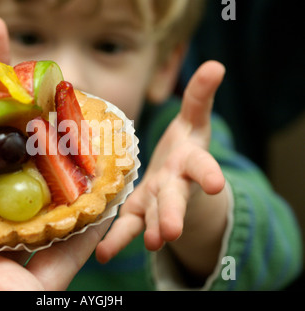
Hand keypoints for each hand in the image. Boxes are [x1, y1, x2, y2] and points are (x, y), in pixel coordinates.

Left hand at [96, 61, 226, 272]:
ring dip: (147, 231)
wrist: (176, 176)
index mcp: (189, 163)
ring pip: (151, 217)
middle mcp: (175, 186)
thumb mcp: (194, 122)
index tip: (217, 183)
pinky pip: (127, 226)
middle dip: (172, 214)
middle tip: (169, 231)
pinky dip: (116, 241)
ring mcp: (155, 202)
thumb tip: (216, 65)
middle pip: (174, 200)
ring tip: (145, 245)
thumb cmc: (184, 147)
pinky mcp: (138, 212)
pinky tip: (102, 254)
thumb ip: (200, 98)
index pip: (201, 167)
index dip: (209, 174)